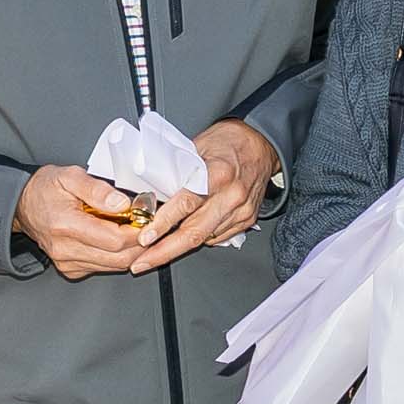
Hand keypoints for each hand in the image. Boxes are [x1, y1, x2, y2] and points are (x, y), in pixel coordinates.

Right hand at [20, 162, 168, 278]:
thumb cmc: (45, 189)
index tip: (146, 220)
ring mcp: (66, 262)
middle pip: (118, 258)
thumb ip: (97, 190)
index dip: (137, 232)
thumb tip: (122, 204)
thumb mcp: (70, 176)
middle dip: (139, 244)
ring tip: (132, 230)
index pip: (114, 240)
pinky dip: (116, 256)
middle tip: (146, 226)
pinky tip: (115, 240)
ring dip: (130, 251)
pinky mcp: (69, 269)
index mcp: (66, 225)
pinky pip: (103, 268)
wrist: (23, 205)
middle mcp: (65, 249)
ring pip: (113, 267)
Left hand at [138, 120, 280, 264]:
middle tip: (141, 262)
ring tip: (153, 255)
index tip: (145, 237)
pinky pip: (217, 237)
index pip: (186, 203)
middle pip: (194, 232)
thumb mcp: (197, 146)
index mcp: (218, 174)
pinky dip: (198, 240)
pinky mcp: (246, 220)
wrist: (261, 144)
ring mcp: (241, 211)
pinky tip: (182, 241)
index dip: (163, 223)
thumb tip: (150, 191)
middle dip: (164, 252)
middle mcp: (232, 196)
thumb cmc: (229, 141)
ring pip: (204, 239)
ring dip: (177, 249)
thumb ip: (177, 170)